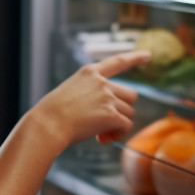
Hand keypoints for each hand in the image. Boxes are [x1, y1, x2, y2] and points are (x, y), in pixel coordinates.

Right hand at [30, 50, 148, 149]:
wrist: (47, 124)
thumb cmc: (52, 113)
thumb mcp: (70, 91)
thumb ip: (90, 94)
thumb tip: (110, 112)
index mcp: (90, 72)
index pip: (117, 61)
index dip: (134, 58)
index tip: (147, 55)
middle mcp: (102, 82)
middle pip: (130, 95)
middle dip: (122, 109)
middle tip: (105, 122)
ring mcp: (107, 97)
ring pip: (129, 112)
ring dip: (118, 124)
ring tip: (99, 132)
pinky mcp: (110, 114)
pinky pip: (126, 126)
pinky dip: (117, 135)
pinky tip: (102, 139)